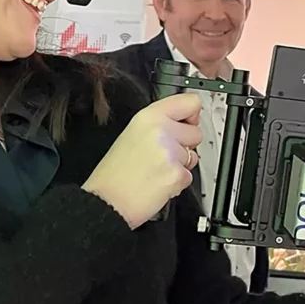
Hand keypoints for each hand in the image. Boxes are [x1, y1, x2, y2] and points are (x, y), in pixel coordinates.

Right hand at [82, 94, 202, 229]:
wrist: (107, 200)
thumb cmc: (116, 172)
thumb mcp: (133, 133)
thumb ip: (161, 123)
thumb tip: (187, 120)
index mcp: (149, 117)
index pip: (191, 102)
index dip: (192, 115)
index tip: (188, 122)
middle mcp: (161, 131)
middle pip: (196, 132)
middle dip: (185, 145)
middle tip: (162, 155)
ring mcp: (170, 153)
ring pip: (194, 156)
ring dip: (180, 165)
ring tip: (156, 170)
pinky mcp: (176, 174)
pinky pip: (189, 176)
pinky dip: (177, 182)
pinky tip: (158, 182)